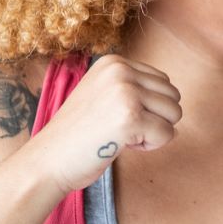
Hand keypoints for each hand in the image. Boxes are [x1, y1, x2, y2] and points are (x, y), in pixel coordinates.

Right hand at [20, 55, 181, 194]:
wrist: (48, 160)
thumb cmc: (77, 134)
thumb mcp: (103, 94)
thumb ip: (133, 88)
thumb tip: (173, 98)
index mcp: (114, 62)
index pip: (162, 81)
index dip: (147, 107)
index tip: (117, 117)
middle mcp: (121, 71)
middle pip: (173, 96)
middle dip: (155, 118)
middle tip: (121, 129)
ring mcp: (126, 92)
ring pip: (174, 114)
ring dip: (154, 132)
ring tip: (121, 135)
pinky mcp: (131, 118)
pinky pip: (167, 134)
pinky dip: (151, 146)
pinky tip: (122, 145)